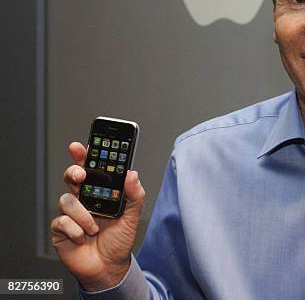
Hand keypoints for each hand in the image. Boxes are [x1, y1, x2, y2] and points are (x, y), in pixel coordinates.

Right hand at [51, 142, 145, 291]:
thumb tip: (132, 174)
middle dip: (74, 172)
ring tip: (95, 227)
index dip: (84, 155)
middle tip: (81, 176)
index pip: (91, 169)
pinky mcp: (61, 229)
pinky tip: (84, 237)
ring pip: (67, 200)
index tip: (81, 146)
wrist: (109, 267)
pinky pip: (62, 222)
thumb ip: (135, 194)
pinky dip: (76, 230)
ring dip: (83, 214)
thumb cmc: (119, 240)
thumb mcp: (133, 216)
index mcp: (100, 192)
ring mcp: (70, 213)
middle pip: (72, 177)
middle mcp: (84, 199)